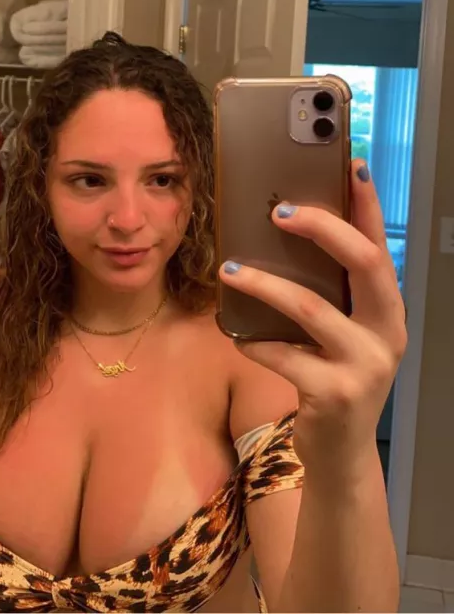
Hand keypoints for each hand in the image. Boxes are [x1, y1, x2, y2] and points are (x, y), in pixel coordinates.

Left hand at [219, 160, 406, 475]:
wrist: (340, 453)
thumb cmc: (333, 378)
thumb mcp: (340, 333)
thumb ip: (326, 293)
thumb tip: (280, 235)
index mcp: (387, 308)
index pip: (380, 243)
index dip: (368, 203)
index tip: (351, 164)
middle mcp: (387, 330)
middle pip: (364, 262)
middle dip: (323, 228)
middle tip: (280, 210)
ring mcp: (366, 364)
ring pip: (312, 308)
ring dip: (265, 284)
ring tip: (230, 269)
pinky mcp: (336, 393)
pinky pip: (285, 355)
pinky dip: (256, 342)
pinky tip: (236, 335)